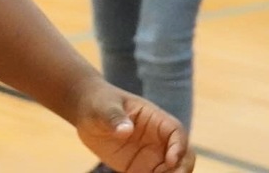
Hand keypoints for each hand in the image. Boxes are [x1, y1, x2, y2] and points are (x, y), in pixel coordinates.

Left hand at [74, 79, 194, 172]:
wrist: (87, 112)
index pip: (176, 131)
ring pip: (172, 171)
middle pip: (182, 155)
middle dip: (182, 168)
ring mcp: (151, 155)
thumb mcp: (103, 107)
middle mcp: (158, 139)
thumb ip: (114, 117)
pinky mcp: (141, 169)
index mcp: (154, 118)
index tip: (171, 160)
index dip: (179, 146)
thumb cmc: (98, 102)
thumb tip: (125, 130)